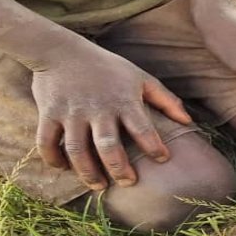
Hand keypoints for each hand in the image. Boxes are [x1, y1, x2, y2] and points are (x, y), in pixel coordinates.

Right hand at [31, 33, 190, 190]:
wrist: (61, 50)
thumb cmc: (107, 67)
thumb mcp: (140, 77)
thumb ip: (165, 100)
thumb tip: (188, 122)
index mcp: (123, 101)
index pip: (142, 129)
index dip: (154, 146)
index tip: (162, 159)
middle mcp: (98, 109)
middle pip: (108, 146)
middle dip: (119, 168)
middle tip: (128, 182)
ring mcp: (72, 113)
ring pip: (78, 150)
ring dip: (88, 172)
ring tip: (98, 185)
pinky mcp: (49, 114)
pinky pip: (47, 142)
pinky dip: (54, 159)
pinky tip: (64, 169)